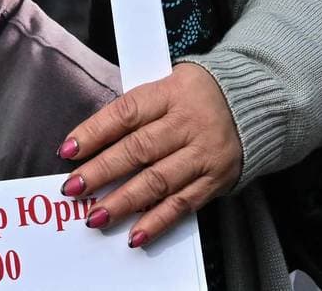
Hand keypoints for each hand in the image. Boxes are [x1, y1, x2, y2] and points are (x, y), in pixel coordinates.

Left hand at [56, 62, 240, 248]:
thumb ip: (135, 110)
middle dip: (102, 172)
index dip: (94, 132)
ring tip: (96, 217)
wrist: (255, 103)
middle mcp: (186, 124)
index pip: (125, 113)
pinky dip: (158, 221)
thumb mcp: (166, 86)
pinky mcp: (216, 180)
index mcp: (169, 93)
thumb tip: (90, 140)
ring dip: (124, 202)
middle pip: (138, 149)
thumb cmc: (195, 95)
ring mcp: (203, 154)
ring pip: (158, 181)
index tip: (67, 150)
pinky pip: (183, 204)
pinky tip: (135, 235)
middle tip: (72, 188)